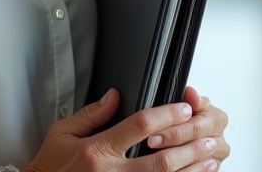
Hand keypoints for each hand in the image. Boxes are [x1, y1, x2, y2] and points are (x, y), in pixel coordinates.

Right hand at [23, 88, 221, 171]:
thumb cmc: (50, 167)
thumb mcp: (63, 133)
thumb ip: (91, 114)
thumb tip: (115, 96)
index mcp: (97, 151)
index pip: (140, 126)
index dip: (167, 114)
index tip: (184, 107)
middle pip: (160, 160)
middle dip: (189, 147)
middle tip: (209, 136)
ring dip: (191, 171)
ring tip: (211, 159)